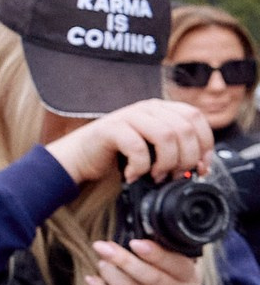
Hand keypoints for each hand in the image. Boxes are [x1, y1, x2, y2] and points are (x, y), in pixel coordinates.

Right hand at [45, 96, 216, 189]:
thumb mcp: (153, 149)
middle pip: (184, 129)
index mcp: (161, 109)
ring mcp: (129, 115)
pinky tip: (134, 175)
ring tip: (156, 176)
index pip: (196, 117)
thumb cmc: (118, 155)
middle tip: (174, 176)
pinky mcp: (112, 128)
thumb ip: (175, 149)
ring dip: (166, 163)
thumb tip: (201, 167)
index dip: (204, 144)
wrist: (80, 157)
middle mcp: (147, 108)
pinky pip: (138, 147)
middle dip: (185, 159)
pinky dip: (140, 167)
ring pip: (166, 136)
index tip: (200, 168)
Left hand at [86, 238, 210, 284]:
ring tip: (100, 262)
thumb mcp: (186, 273)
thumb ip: (172, 255)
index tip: (135, 242)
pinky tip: (92, 280)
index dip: (155, 254)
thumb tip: (145, 230)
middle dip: (124, 261)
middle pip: (150, 278)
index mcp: (188, 277)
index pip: (174, 265)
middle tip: (103, 247)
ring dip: (112, 276)